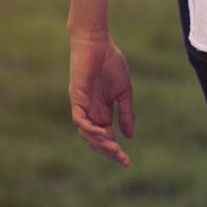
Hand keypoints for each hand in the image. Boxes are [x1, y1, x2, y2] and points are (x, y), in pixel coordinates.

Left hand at [69, 30, 135, 165]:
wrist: (97, 43)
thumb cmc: (111, 63)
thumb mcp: (124, 92)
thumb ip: (127, 114)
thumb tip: (129, 137)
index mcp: (102, 111)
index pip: (107, 137)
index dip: (115, 150)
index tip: (127, 162)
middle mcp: (90, 112)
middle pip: (96, 140)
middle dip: (108, 151)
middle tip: (122, 159)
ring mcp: (82, 106)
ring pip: (86, 133)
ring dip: (100, 143)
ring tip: (114, 148)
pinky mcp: (76, 98)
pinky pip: (80, 120)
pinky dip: (90, 129)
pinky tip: (103, 133)